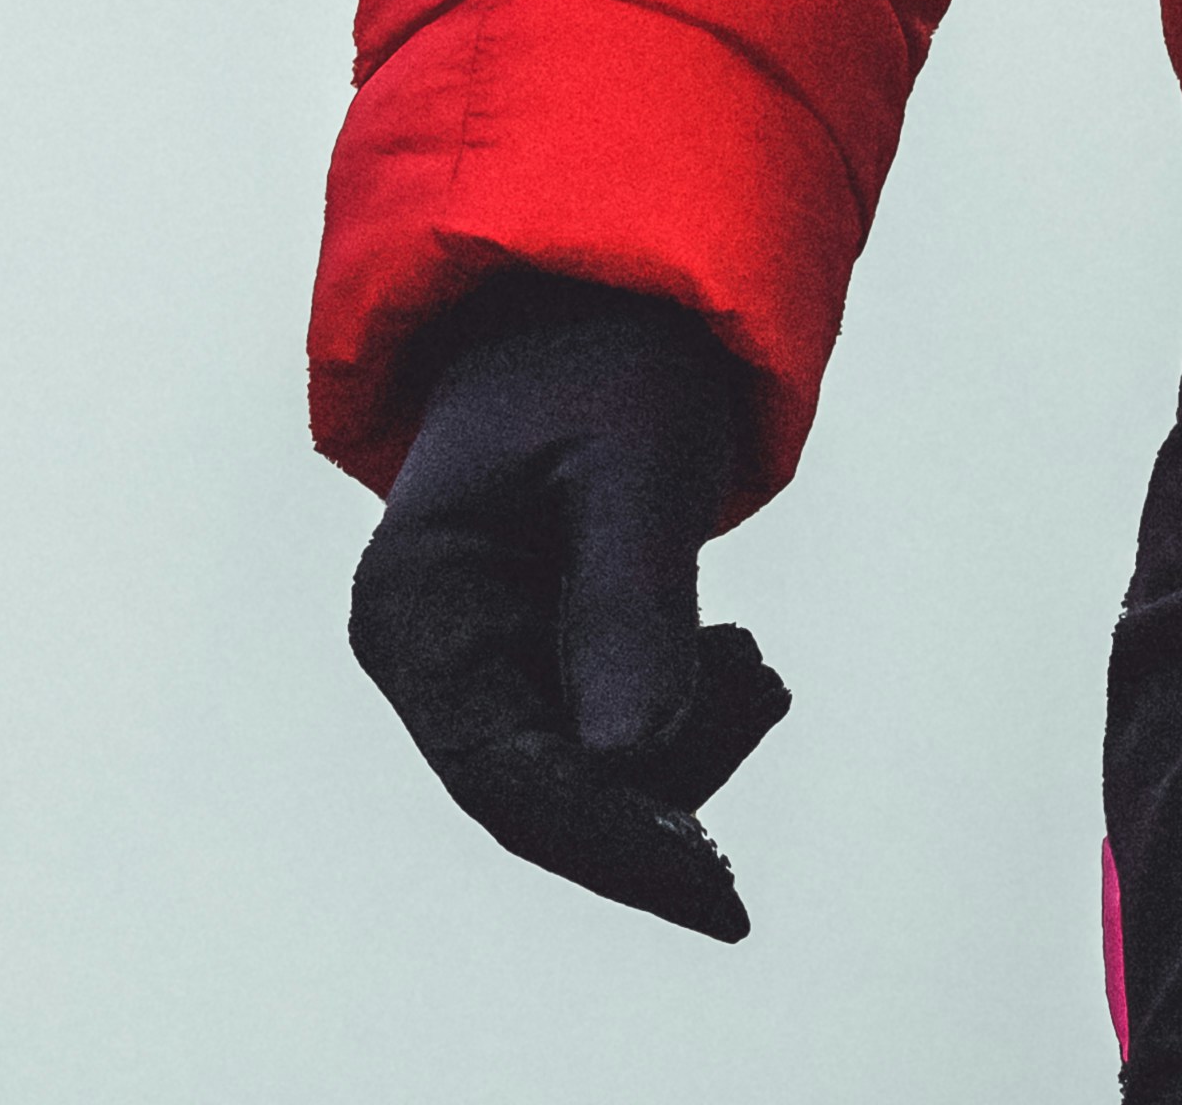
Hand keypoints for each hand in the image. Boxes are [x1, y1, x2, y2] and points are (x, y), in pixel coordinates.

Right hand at [348, 269, 791, 939]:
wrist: (609, 287)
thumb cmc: (611, 353)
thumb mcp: (632, 458)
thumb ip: (629, 599)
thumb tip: (631, 761)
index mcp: (416, 608)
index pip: (510, 778)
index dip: (616, 843)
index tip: (721, 893)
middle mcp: (432, 650)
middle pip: (550, 792)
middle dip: (666, 783)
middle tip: (765, 683)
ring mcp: (481, 658)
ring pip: (590, 775)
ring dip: (686, 744)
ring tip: (756, 660)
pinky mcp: (538, 653)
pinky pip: (609, 733)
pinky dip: (682, 715)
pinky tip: (735, 655)